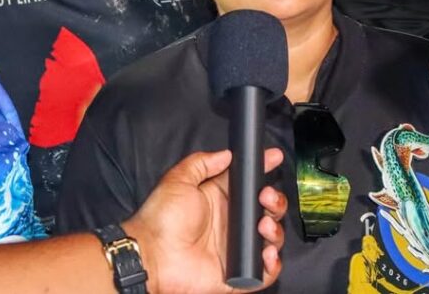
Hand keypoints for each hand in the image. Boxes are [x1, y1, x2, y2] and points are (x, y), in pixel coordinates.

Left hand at [123, 148, 285, 293]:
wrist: (153, 255)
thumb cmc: (161, 218)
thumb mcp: (178, 180)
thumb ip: (202, 163)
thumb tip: (226, 154)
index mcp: (220, 200)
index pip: (249, 185)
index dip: (263, 170)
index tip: (274, 157)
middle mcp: (231, 223)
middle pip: (266, 210)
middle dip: (275, 201)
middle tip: (267, 197)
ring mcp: (236, 248)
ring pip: (270, 239)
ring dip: (275, 230)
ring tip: (263, 224)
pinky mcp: (238, 274)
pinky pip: (264, 272)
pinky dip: (273, 264)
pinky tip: (267, 253)